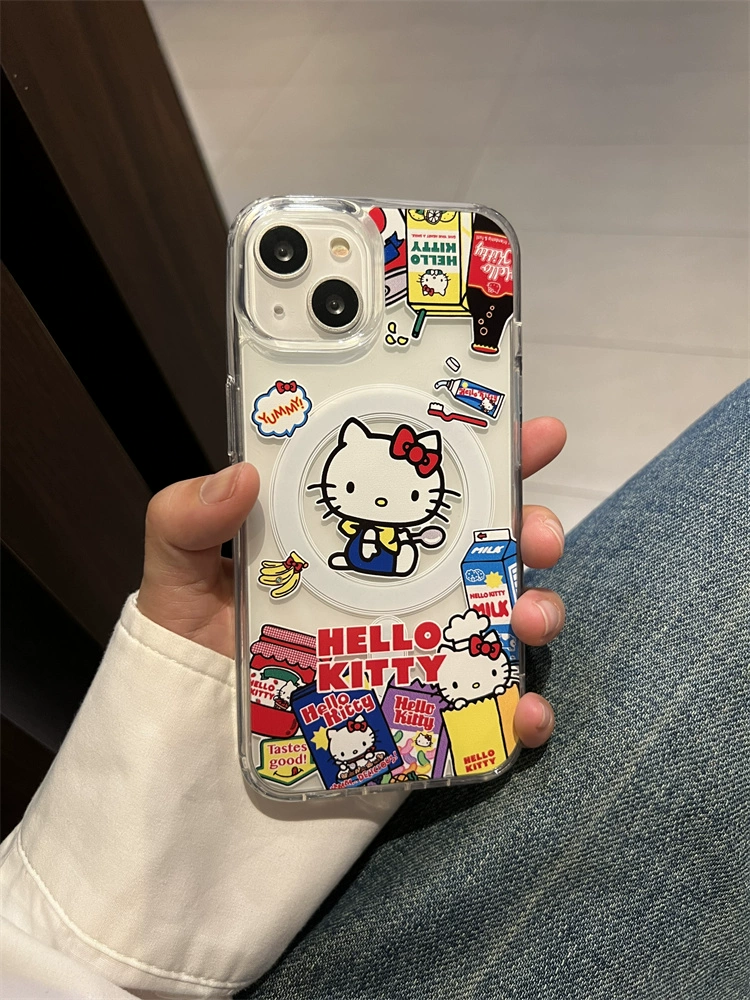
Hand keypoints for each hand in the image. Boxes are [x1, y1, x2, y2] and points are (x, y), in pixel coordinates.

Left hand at [137, 416, 566, 750]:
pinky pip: (487, 704)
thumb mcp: (179, 564)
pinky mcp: (425, 704)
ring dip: (537, 610)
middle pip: (489, 542)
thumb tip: (241, 476)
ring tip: (531, 618)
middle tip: (538, 535)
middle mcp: (404, 579)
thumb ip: (189, 517)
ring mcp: (421, 640)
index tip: (535, 433)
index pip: (431, 477)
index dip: (490, 448)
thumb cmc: (197, 633)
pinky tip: (524, 711)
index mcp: (360, 530)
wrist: (198, 731)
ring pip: (504, 616)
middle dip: (532, 528)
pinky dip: (520, 707)